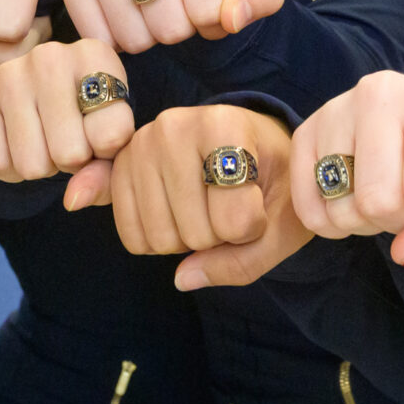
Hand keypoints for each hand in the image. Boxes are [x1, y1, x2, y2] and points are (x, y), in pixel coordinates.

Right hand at [0, 38, 130, 184]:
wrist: (40, 89)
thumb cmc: (87, 116)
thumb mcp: (111, 139)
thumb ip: (107, 175)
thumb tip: (73, 200)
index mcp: (96, 56)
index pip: (112, 135)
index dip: (106, 151)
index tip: (99, 131)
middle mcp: (51, 55)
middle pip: (69, 154)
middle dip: (71, 162)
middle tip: (67, 138)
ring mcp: (10, 72)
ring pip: (31, 164)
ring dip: (40, 167)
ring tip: (44, 138)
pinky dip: (10, 169)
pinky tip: (18, 143)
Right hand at [59, 0, 283, 53]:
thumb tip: (231, 18)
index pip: (207, 11)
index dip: (215, 21)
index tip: (209, 1)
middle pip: (169, 28)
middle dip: (182, 29)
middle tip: (179, 6)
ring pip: (134, 39)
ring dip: (151, 37)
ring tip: (155, 9)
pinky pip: (99, 39)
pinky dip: (118, 40)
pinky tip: (128, 14)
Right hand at [79, 103, 308, 291]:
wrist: (250, 146)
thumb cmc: (273, 179)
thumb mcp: (283, 221)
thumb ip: (245, 260)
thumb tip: (183, 278)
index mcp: (224, 124)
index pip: (237, 221)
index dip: (255, 228)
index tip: (257, 196)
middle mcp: (173, 126)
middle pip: (196, 234)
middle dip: (219, 236)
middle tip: (228, 202)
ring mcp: (140, 146)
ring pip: (162, 239)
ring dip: (188, 239)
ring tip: (204, 203)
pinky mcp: (119, 168)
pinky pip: (132, 237)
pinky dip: (158, 241)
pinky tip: (176, 211)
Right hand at [291, 72, 403, 276]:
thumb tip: (403, 251)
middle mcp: (383, 94)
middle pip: (380, 202)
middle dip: (400, 220)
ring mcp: (338, 109)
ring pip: (342, 209)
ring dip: (366, 222)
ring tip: (384, 191)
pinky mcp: (306, 131)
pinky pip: (309, 210)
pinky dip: (332, 224)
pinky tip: (353, 199)